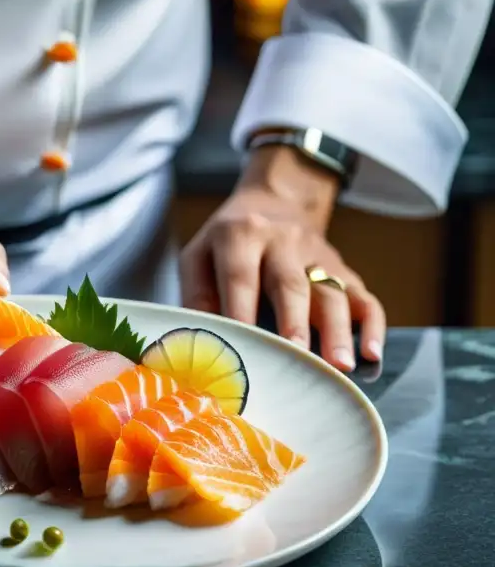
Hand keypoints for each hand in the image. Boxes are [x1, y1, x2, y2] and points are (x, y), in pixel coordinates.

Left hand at [179, 145, 384, 371]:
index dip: (241, 313)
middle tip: (299, 359)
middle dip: (296, 324)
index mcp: (241, 235)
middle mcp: (283, 241)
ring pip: (332, 293)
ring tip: (340, 366)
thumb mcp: (199, 255)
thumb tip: (201, 341)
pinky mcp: (344, 269)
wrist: (275, 200)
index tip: (245, 348)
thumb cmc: (228, 242)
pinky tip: (371, 354)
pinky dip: (371, 326)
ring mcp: (318, 255)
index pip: (240, 277)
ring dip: (337, 331)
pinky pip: (364, 296)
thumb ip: (196, 295)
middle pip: (291, 285)